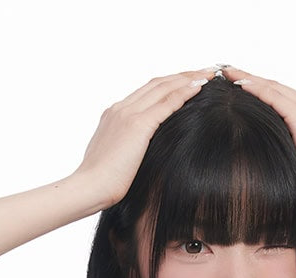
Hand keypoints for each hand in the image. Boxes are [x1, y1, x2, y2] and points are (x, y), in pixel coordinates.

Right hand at [71, 69, 217, 209]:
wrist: (88, 188)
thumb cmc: (99, 184)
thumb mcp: (113, 161)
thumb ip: (126, 150)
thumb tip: (137, 159)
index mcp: (114, 115)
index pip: (146, 91)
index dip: (168, 83)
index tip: (186, 81)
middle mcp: (121, 109)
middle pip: (157, 83)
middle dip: (182, 75)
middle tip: (203, 72)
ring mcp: (128, 114)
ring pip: (163, 87)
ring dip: (188, 78)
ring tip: (207, 75)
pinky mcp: (138, 126)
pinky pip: (167, 103)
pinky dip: (184, 92)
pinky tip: (200, 88)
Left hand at [220, 66, 295, 206]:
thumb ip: (288, 148)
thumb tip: (266, 155)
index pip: (280, 95)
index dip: (258, 87)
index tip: (237, 82)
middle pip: (274, 86)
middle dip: (249, 77)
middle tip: (226, 70)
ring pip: (272, 87)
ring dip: (247, 78)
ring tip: (226, 72)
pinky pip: (273, 97)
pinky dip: (255, 89)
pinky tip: (237, 85)